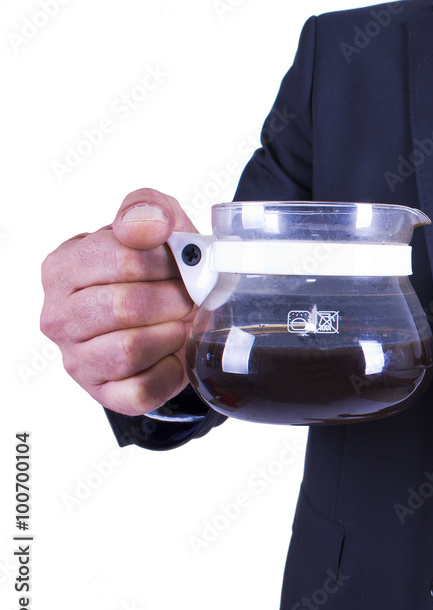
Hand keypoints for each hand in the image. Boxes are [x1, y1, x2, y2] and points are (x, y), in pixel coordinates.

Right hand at [40, 189, 198, 415]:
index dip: (165, 262)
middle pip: (124, 306)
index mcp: (63, 267)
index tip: (181, 265)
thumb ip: (148, 208)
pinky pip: (141, 389)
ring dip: (172, 334)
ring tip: (180, 322)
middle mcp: (58, 316)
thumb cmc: (158, 268)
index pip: (119, 258)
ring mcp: (77, 359)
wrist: (173, 313)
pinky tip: (174, 353)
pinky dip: (170, 371)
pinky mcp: (104, 393)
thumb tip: (148, 225)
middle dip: (173, 300)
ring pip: (130, 349)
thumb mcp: (156, 224)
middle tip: (189, 297)